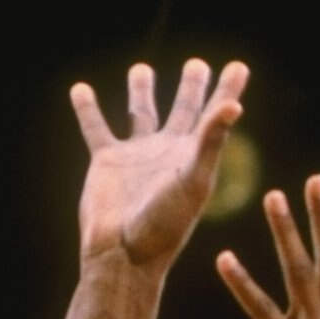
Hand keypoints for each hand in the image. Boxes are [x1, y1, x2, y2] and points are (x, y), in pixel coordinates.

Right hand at [71, 57, 248, 273]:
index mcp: (195, 155)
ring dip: (141, 91)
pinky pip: (96, 127)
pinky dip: (88, 109)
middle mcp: (168, 152)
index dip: (228, 90)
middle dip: (192, 87)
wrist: (123, 254)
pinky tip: (80, 89)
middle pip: (183, 110)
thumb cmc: (164, 224)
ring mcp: (137, 156)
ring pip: (140, 113)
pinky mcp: (107, 162)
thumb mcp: (193, 180)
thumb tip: (235, 105)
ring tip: (141, 68)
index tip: (240, 66)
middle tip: (198, 64)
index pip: (216, 114)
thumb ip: (211, 140)